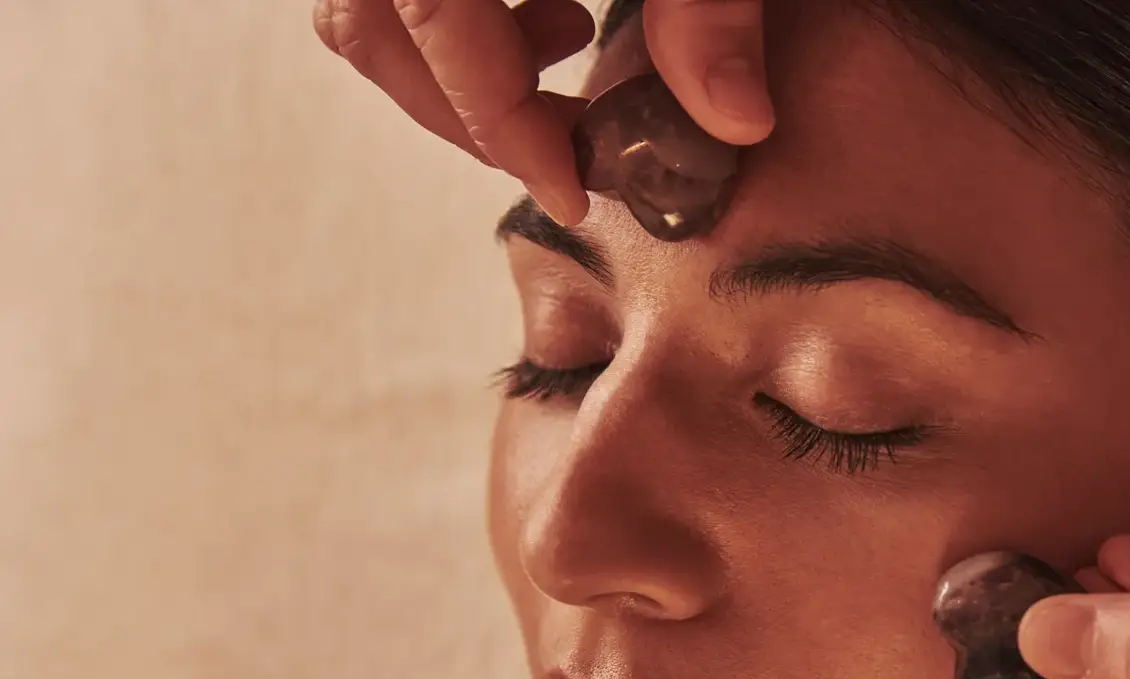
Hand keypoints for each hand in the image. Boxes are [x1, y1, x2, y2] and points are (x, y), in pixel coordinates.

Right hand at [312, 0, 773, 225]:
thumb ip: (709, 5)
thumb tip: (738, 125)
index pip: (430, 22)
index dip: (501, 124)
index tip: (571, 191)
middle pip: (373, 29)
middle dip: (470, 114)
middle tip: (564, 149)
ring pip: (373, 11)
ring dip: (461, 70)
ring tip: (565, 64)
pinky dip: (468, 25)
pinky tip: (556, 15)